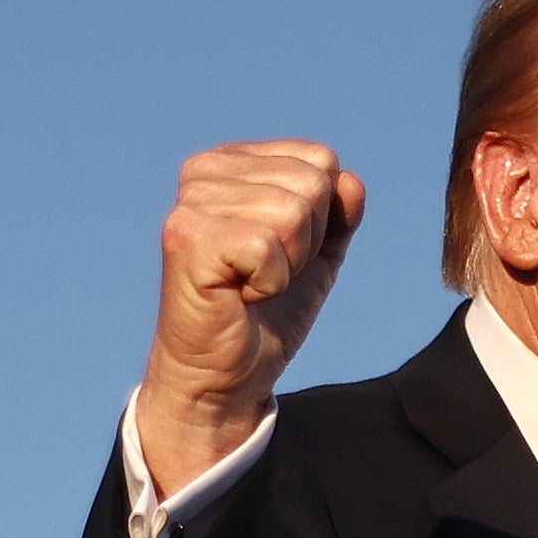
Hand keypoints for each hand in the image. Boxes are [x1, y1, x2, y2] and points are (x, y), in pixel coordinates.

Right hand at [140, 140, 363, 494]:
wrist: (226, 377)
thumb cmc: (264, 316)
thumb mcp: (317, 256)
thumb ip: (339, 213)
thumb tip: (350, 181)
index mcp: (234, 162)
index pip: (319, 159)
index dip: (321, 219)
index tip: (280, 255)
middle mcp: (206, 169)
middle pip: (311, 182)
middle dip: (307, 242)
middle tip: (265, 276)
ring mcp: (193, 201)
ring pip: (293, 212)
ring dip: (287, 265)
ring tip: (250, 286)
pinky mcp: (188, 237)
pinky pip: (266, 245)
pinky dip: (268, 283)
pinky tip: (239, 297)